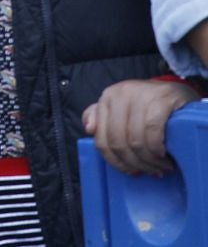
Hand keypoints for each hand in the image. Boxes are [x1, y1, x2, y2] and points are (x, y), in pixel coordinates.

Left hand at [83, 78, 199, 175]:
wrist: (176, 91)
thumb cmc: (146, 105)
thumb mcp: (120, 108)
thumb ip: (100, 117)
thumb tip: (88, 129)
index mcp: (107, 99)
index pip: (102, 139)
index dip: (115, 161)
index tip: (131, 172)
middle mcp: (120, 95)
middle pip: (118, 142)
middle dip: (135, 163)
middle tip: (150, 171)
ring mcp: (140, 96)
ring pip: (136, 140)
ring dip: (149, 160)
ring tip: (160, 166)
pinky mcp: (161, 100)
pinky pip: (153, 131)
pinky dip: (156, 148)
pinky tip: (163, 154)